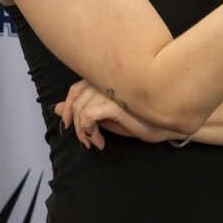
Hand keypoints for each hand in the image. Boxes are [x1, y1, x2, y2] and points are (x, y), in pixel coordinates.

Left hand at [55, 80, 171, 149]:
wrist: (165, 125)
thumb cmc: (139, 118)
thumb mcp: (105, 115)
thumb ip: (82, 109)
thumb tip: (57, 108)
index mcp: (105, 80)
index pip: (75, 89)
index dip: (67, 108)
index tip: (67, 126)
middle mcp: (107, 81)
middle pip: (76, 102)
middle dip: (75, 125)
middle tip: (87, 142)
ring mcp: (112, 91)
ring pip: (80, 110)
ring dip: (83, 132)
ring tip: (95, 142)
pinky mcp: (116, 104)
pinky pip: (88, 115)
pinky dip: (89, 131)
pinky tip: (100, 141)